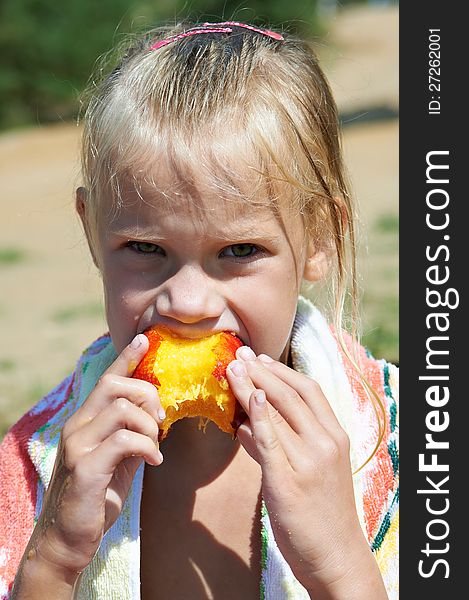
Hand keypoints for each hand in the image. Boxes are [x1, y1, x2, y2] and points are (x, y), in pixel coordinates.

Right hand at [22, 334, 163, 579]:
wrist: (69, 539)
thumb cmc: (97, 497)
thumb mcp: (118, 459)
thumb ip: (131, 435)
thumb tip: (155, 416)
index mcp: (84, 422)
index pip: (106, 380)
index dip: (125, 358)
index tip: (143, 339)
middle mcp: (76, 426)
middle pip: (114, 385)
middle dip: (147, 394)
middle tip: (160, 420)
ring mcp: (77, 446)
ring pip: (122, 409)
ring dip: (149, 426)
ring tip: (154, 448)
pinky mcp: (85, 468)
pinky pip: (124, 440)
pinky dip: (147, 447)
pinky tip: (153, 462)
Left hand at [227, 347, 386, 598]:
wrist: (335, 555)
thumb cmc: (321, 511)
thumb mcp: (309, 470)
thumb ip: (277, 444)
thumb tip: (245, 424)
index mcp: (335, 437)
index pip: (309, 390)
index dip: (282, 370)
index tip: (259, 358)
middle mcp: (325, 443)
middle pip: (292, 394)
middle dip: (262, 371)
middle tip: (239, 354)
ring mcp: (309, 461)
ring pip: (279, 412)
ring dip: (252, 386)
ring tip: (233, 368)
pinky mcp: (289, 481)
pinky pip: (271, 441)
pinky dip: (259, 416)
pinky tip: (248, 398)